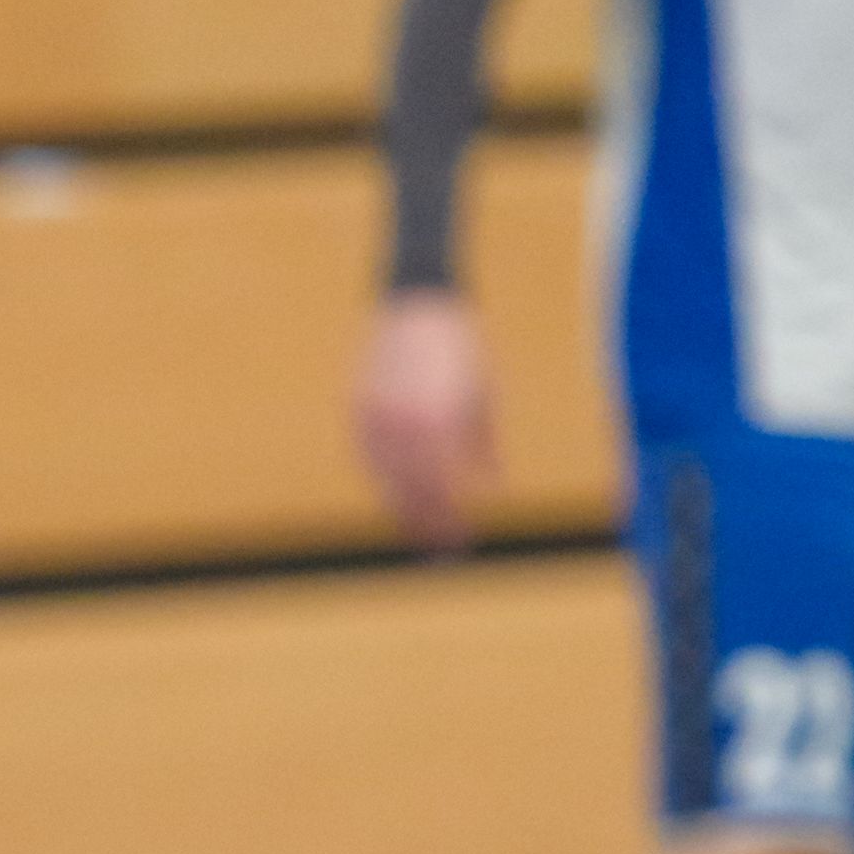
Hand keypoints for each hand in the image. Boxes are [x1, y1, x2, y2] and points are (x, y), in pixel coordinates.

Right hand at [352, 287, 498, 550]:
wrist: (417, 303)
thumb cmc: (462, 346)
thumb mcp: (484, 393)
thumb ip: (484, 443)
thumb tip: (494, 483)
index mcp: (438, 422)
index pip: (441, 488)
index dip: (450, 518)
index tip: (462, 538)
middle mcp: (403, 424)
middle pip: (412, 492)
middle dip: (427, 523)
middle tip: (442, 550)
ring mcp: (375, 418)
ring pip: (385, 479)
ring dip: (402, 507)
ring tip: (417, 529)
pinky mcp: (359, 409)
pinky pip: (369, 458)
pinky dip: (383, 479)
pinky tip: (396, 494)